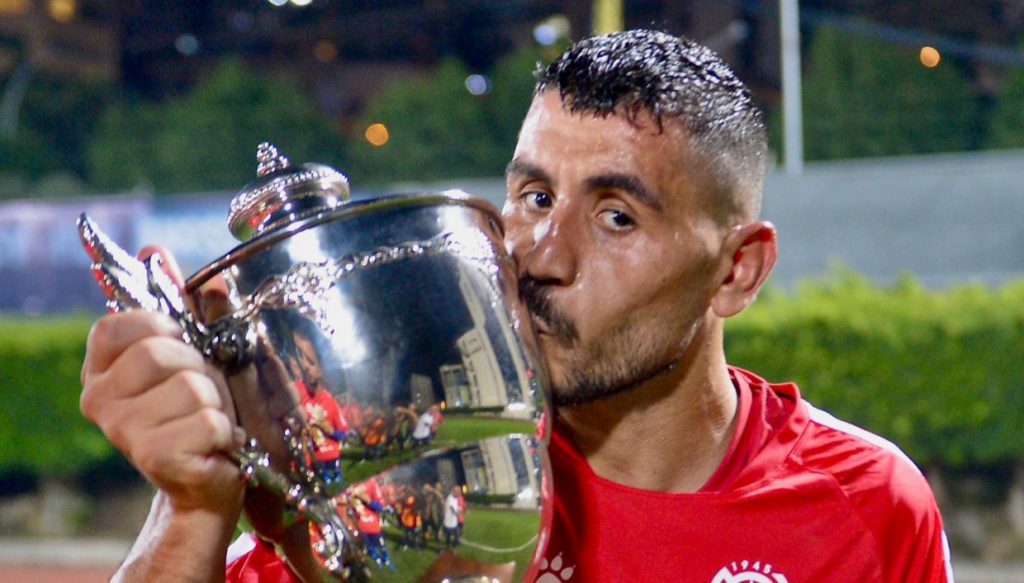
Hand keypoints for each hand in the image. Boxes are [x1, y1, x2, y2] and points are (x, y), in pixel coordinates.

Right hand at [80, 247, 243, 516]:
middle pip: (159, 352)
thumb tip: (155, 250)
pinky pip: (208, 422)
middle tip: (202, 394)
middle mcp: (99, 399)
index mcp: (102, 368)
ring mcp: (122, 431)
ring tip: (209, 421)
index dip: (160, 328)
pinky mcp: (154, 458)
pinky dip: (225, 432)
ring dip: (216, 403)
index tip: (180, 345)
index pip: (118, 324)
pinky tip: (215, 445)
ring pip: (191, 387)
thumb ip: (181, 301)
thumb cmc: (203, 409)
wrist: (212, 477)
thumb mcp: (197, 349)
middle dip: (199, 369)